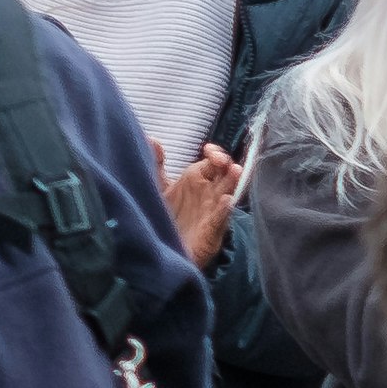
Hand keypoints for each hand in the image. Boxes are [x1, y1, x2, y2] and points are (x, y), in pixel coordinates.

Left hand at [157, 143, 242, 268]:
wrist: (163, 249)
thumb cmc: (165, 215)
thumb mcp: (158, 187)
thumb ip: (156, 164)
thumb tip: (150, 138)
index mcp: (197, 180)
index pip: (214, 161)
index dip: (215, 153)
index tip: (208, 150)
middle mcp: (208, 193)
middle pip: (226, 174)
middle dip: (228, 165)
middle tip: (222, 161)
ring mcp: (212, 211)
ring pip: (229, 194)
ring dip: (234, 182)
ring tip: (236, 171)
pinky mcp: (211, 232)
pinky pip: (221, 219)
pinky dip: (224, 209)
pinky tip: (226, 200)